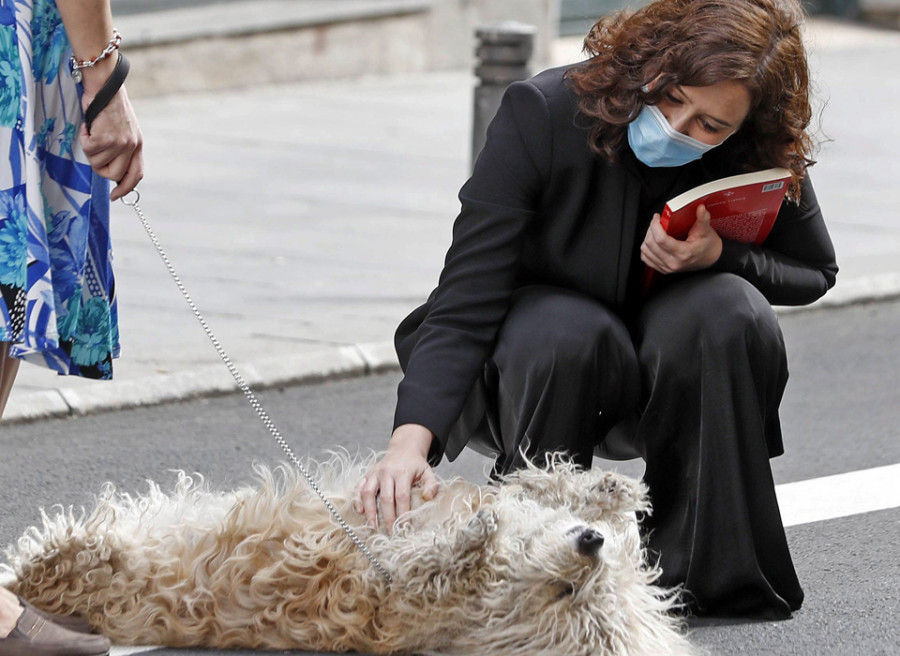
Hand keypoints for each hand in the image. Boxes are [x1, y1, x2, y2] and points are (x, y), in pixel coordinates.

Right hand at [78, 80, 143, 200]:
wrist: (105, 86)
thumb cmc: (110, 106)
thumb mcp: (124, 130)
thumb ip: (122, 149)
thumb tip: (113, 171)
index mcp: (137, 145)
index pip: (136, 174)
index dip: (125, 188)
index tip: (115, 196)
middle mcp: (131, 147)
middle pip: (113, 174)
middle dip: (100, 168)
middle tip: (94, 153)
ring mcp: (119, 144)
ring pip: (96, 162)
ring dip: (89, 148)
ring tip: (93, 131)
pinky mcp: (105, 138)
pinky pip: (87, 149)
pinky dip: (83, 137)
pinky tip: (88, 126)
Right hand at [354, 424, 438, 531]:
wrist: (403, 449)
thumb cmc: (416, 465)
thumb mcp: (428, 471)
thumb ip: (431, 484)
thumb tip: (428, 498)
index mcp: (402, 472)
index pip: (402, 496)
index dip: (403, 513)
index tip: (405, 527)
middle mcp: (386, 472)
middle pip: (385, 498)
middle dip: (388, 518)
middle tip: (390, 533)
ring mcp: (375, 473)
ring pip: (368, 493)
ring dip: (369, 511)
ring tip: (373, 526)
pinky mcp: (367, 474)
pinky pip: (359, 487)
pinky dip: (357, 500)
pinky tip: (360, 512)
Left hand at [640, 204, 722, 274]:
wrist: (710, 259)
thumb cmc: (707, 246)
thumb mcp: (706, 231)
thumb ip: (702, 219)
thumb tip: (700, 208)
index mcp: (683, 253)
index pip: (661, 239)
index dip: (655, 226)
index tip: (657, 217)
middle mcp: (673, 263)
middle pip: (651, 244)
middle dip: (651, 229)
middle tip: (657, 222)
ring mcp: (667, 268)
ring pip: (646, 251)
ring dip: (648, 238)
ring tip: (655, 231)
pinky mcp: (663, 269)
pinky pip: (646, 258)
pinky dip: (647, 248)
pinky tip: (653, 241)